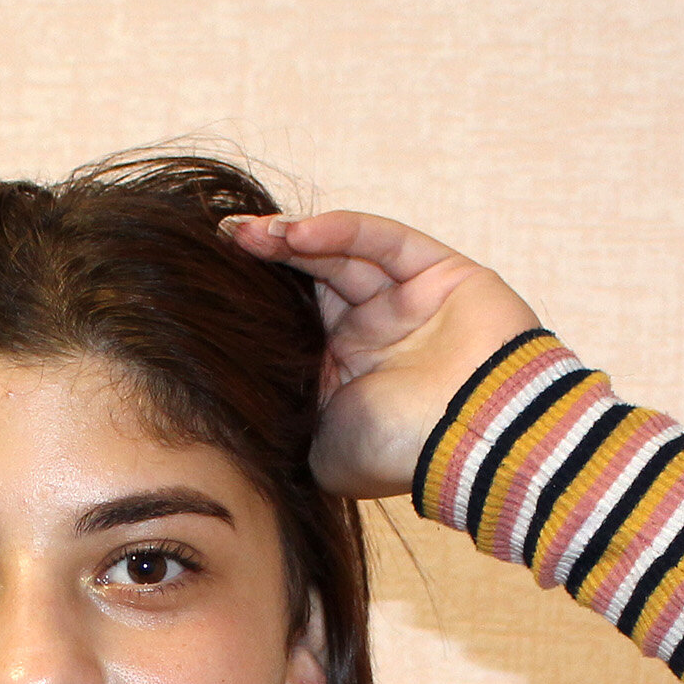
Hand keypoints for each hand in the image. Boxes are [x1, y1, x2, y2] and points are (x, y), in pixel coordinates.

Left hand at [222, 209, 542, 499]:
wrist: (474, 444)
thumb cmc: (399, 453)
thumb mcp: (320, 448)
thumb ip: (288, 417)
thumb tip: (238, 406)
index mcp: (349, 371)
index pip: (296, 318)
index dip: (258, 298)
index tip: (209, 283)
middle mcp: (377, 331)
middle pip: (315, 279)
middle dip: (269, 258)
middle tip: (224, 242)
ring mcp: (409, 299)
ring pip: (345, 253)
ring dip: (295, 240)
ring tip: (250, 235)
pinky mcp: (440, 270)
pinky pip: (381, 240)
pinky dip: (339, 230)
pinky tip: (294, 232)